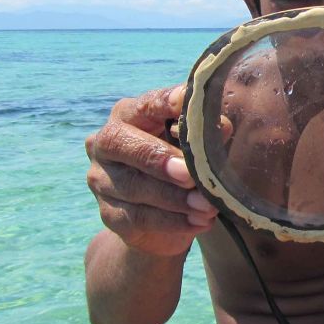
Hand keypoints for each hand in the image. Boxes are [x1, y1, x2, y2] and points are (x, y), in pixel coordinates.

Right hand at [85, 85, 217, 256]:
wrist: (162, 218)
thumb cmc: (180, 166)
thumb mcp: (195, 147)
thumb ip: (204, 136)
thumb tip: (222, 126)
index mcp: (129, 115)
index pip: (144, 104)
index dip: (164, 103)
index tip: (186, 102)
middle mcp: (106, 143)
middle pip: (120, 143)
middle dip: (158, 157)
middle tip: (190, 174)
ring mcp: (102, 179)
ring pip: (133, 187)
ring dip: (175, 198)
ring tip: (207, 205)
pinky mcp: (109, 214)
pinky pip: (138, 218)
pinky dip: (173, 221)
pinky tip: (199, 221)